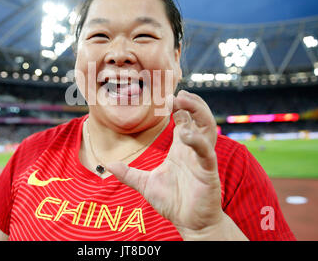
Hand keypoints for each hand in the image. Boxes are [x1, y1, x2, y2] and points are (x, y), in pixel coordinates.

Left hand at [107, 90, 242, 239]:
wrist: (190, 224)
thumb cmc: (173, 202)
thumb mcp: (145, 184)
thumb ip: (128, 174)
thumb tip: (108, 164)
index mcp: (181, 148)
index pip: (184, 120)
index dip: (179, 106)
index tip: (166, 96)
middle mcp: (193, 149)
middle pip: (199, 118)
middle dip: (192, 103)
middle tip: (178, 94)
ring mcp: (202, 159)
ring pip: (208, 128)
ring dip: (198, 112)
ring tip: (183, 102)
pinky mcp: (208, 171)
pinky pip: (206, 152)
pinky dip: (198, 141)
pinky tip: (186, 134)